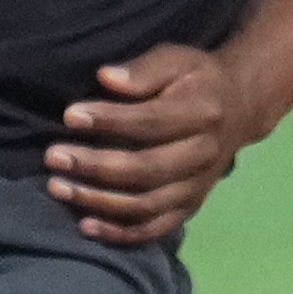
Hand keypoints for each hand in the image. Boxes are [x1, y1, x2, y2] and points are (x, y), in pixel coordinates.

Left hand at [51, 42, 250, 243]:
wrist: (239, 111)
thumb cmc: (196, 81)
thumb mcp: (177, 60)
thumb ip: (144, 69)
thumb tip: (106, 78)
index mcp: (203, 114)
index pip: (151, 122)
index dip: (109, 122)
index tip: (70, 116)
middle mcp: (204, 155)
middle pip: (146, 169)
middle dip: (95, 166)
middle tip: (53, 156)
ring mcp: (198, 187)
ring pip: (146, 204)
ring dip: (98, 200)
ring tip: (58, 186)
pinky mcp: (189, 207)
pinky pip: (155, 229)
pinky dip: (120, 233)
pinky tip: (85, 225)